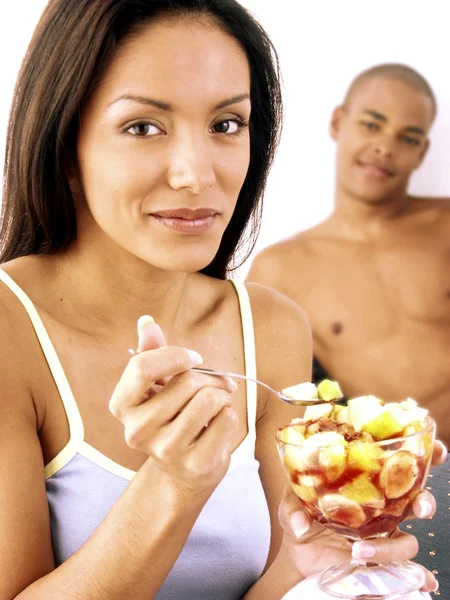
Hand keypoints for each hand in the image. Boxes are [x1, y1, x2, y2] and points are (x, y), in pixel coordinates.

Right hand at [109, 316, 238, 490]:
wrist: (184, 470)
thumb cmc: (172, 416)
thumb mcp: (158, 383)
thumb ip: (152, 351)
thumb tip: (146, 321)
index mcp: (122, 405)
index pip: (142, 367)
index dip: (175, 355)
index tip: (193, 358)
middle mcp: (137, 430)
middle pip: (186, 381)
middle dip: (209, 377)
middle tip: (215, 385)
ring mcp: (165, 450)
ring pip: (209, 399)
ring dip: (222, 395)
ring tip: (216, 405)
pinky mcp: (195, 464)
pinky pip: (227, 419)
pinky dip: (230, 415)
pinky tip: (218, 425)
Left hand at [278, 460, 443, 595]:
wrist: (298, 553)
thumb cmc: (301, 515)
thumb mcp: (291, 504)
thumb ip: (293, 507)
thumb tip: (301, 523)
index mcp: (365, 481)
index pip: (399, 463)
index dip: (425, 454)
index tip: (438, 450)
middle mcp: (382, 506)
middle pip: (417, 499)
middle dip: (426, 500)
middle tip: (420, 506)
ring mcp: (383, 535)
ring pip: (409, 540)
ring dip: (393, 547)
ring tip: (360, 550)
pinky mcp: (380, 560)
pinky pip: (405, 571)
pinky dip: (419, 577)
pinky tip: (423, 582)